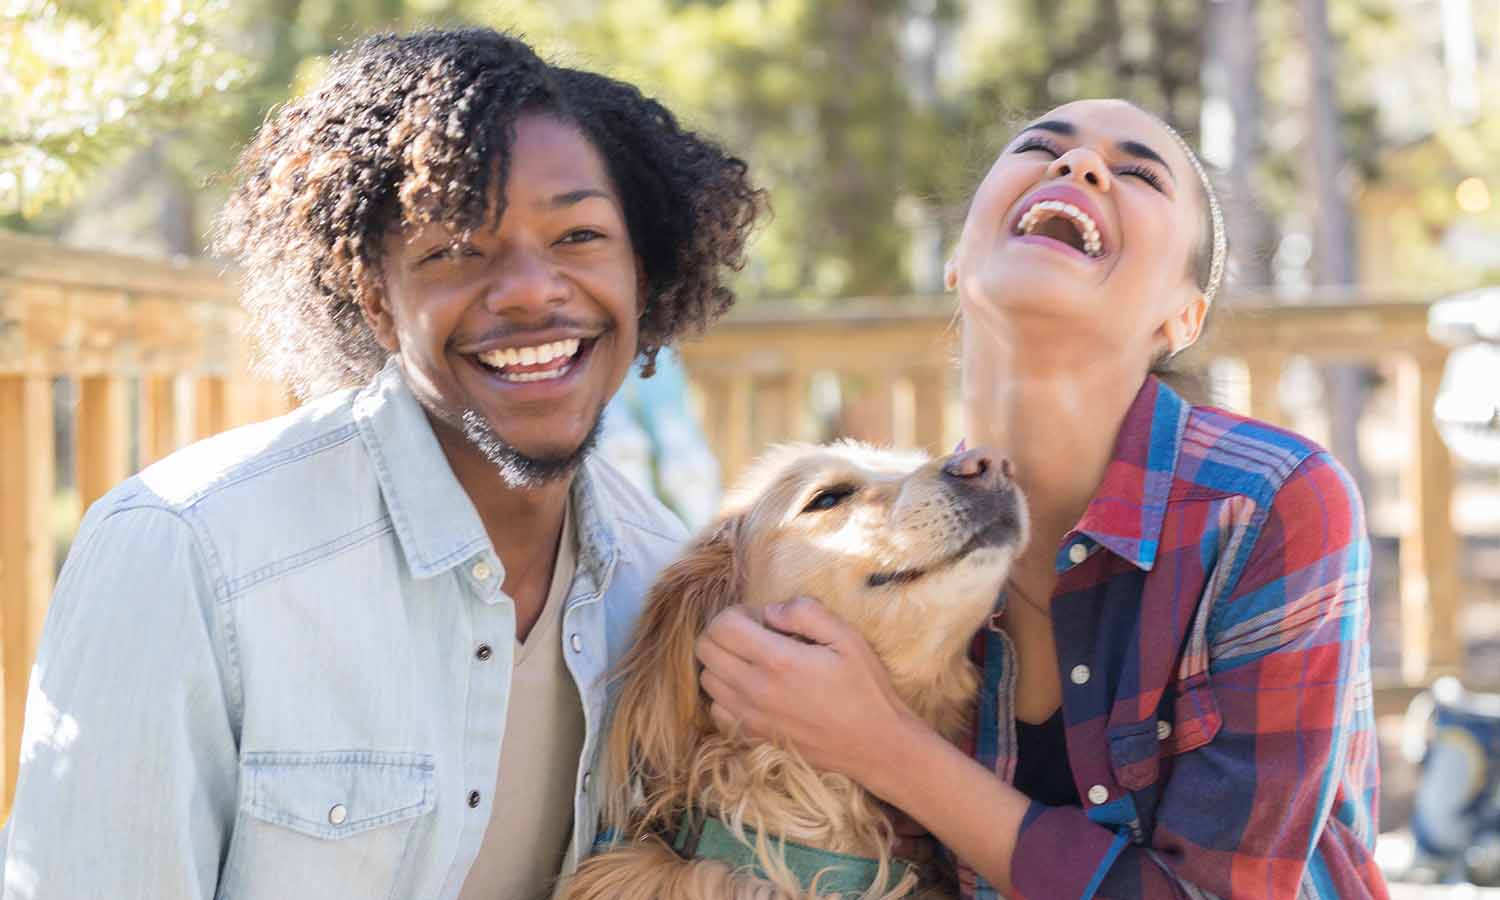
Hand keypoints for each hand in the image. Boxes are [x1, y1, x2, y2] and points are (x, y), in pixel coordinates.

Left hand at [694, 597, 925, 787]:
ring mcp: (750, 717)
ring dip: (723, 663)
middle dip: (724, 633)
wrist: (875, 744)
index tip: (761, 619)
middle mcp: (755, 690)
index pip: (721, 626)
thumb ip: (805, 612)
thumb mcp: (847, 637)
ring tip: (755, 662)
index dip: (736, 613)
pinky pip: (717, 710)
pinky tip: (753, 690)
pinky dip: (726, 695)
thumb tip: (769, 610)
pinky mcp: (753, 737)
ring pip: (707, 679)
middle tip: (755, 636)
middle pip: (705, 650)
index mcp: (777, 661)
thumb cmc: (864, 687)